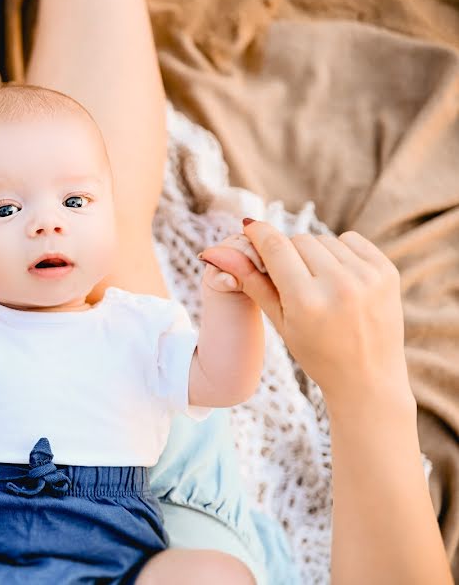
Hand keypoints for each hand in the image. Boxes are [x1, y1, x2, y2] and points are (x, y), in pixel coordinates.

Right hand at [198, 219, 409, 408]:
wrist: (367, 378)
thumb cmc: (315, 353)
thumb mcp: (279, 321)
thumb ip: (252, 282)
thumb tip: (217, 253)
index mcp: (307, 302)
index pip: (276, 247)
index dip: (259, 233)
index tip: (249, 226)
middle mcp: (339, 286)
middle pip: (299, 240)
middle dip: (288, 252)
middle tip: (290, 276)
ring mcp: (367, 278)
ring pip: (324, 239)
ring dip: (314, 253)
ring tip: (317, 282)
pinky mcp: (387, 272)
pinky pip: (351, 240)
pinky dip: (340, 252)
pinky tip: (340, 277)